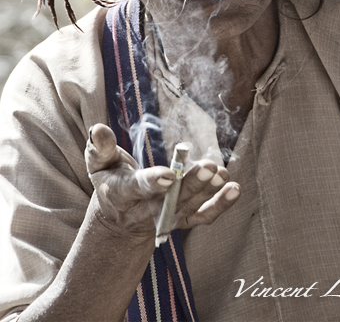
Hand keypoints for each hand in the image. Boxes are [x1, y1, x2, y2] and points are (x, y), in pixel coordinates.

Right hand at [85, 124, 239, 237]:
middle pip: (169, 200)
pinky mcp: (182, 218)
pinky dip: (220, 205)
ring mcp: (166, 216)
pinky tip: (234, 189)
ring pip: (189, 207)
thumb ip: (100, 147)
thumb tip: (98, 128)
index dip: (154, 182)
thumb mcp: (98, 164)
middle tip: (209, 168)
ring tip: (222, 174)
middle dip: (190, 185)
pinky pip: (203, 217)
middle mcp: (145, 210)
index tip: (170, 174)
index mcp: (122, 194)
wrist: (119, 218)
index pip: (138, 188)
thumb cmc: (109, 179)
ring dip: (208, 191)